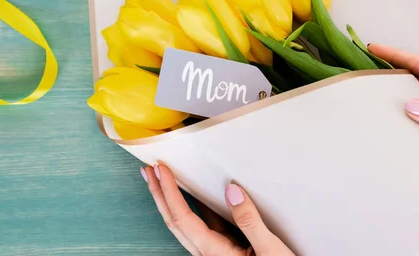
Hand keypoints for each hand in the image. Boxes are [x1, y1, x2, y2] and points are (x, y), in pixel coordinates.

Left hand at [141, 164, 294, 255]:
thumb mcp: (270, 248)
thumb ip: (249, 220)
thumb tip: (231, 192)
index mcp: (215, 253)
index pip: (182, 218)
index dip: (169, 192)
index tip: (161, 170)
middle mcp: (209, 254)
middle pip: (174, 221)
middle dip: (159, 195)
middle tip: (149, 171)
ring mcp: (214, 252)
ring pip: (184, 224)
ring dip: (171, 200)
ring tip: (162, 179)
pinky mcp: (224, 251)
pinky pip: (203, 226)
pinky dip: (194, 207)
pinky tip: (194, 195)